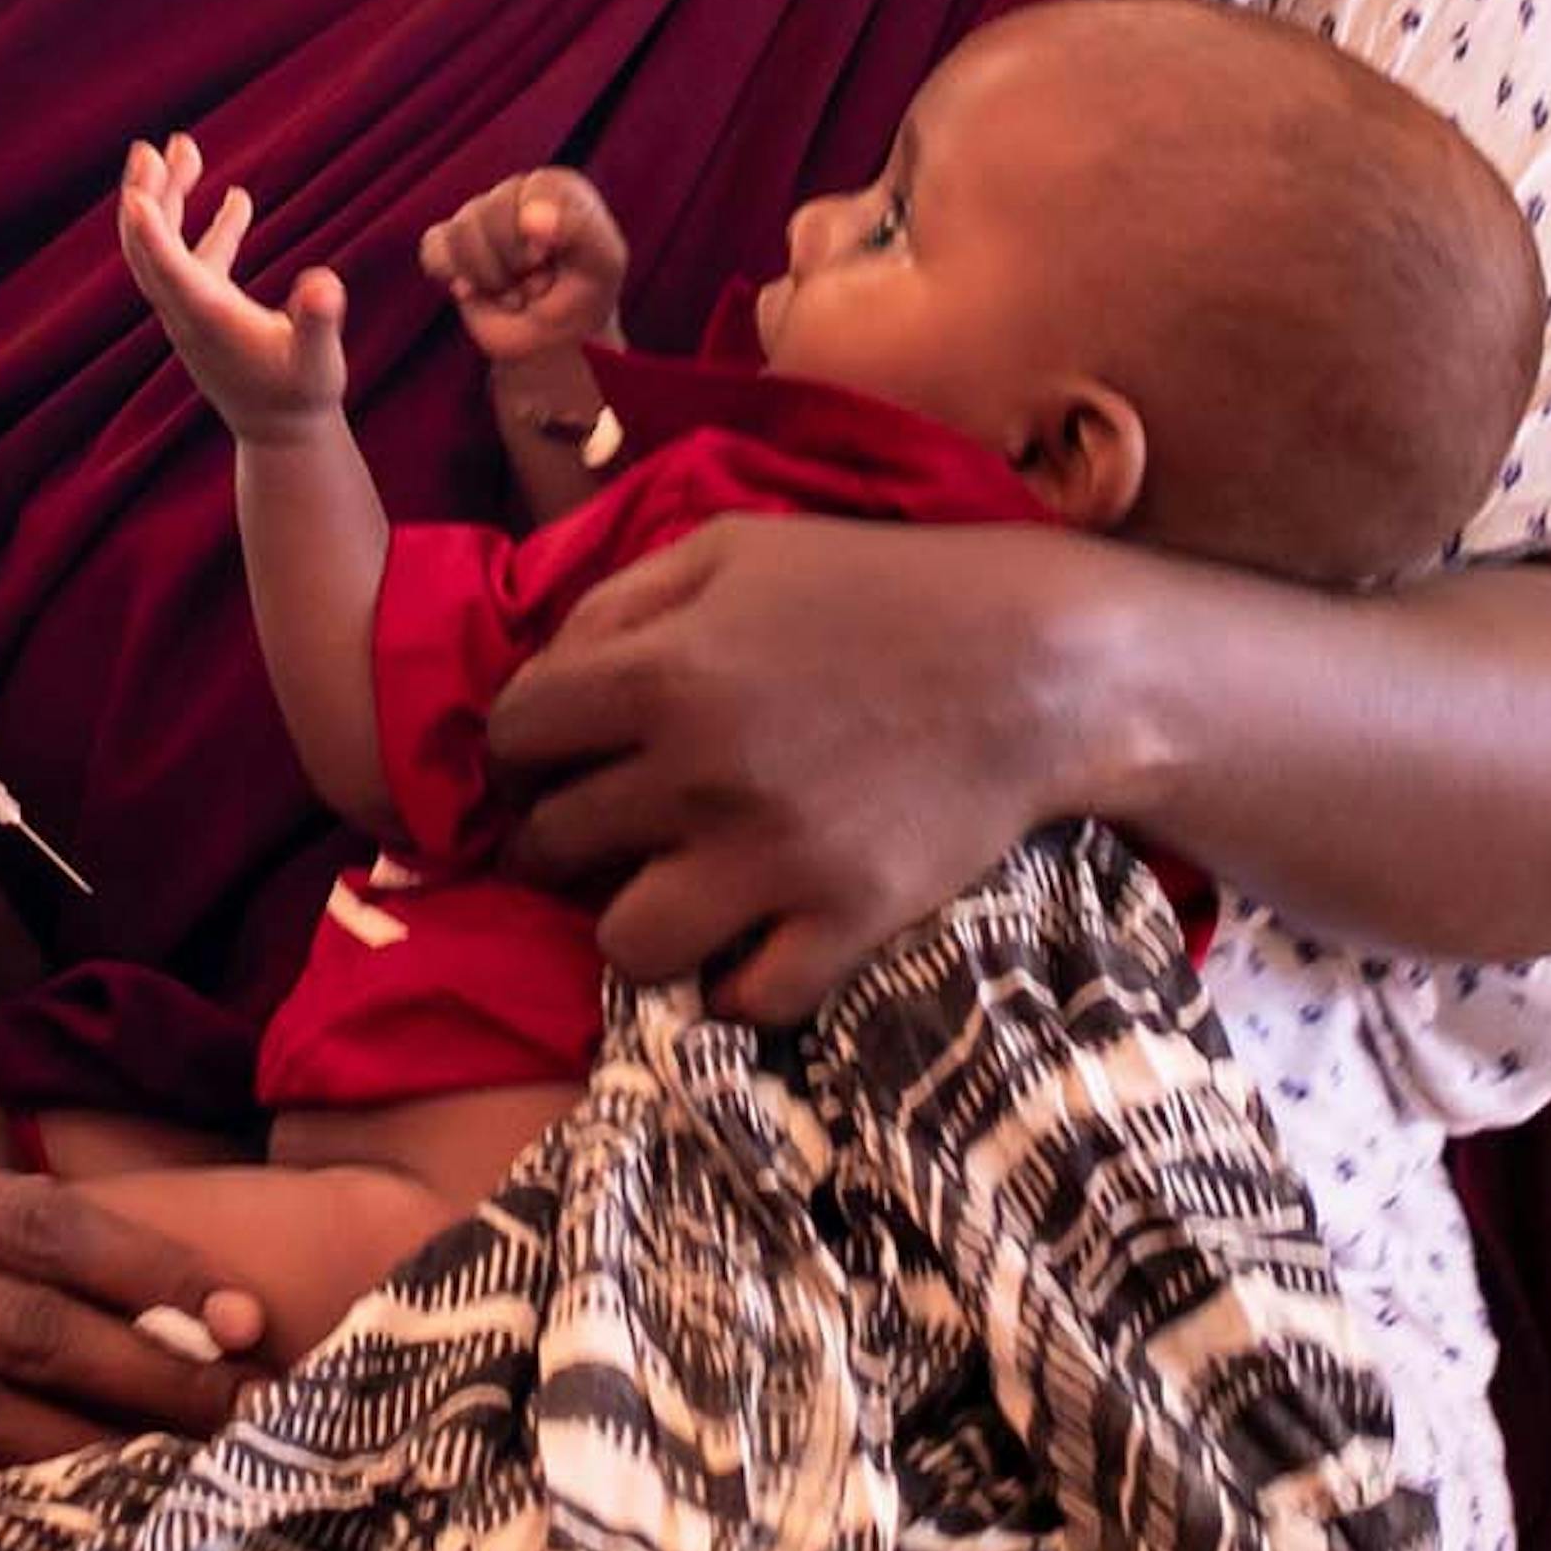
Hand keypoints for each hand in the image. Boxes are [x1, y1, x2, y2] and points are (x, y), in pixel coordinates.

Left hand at [115, 135, 347, 427]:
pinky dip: (210, 226)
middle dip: (146, 196)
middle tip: (147, 148)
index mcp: (207, 320)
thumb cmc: (302, 397)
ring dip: (171, 197)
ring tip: (182, 145)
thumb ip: (318, 324)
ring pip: (168, 246)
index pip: (167, 270)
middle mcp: (188, 313)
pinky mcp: (209, 311)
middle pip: (149, 248)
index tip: (134, 191)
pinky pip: (198, 259)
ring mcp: (193, 310)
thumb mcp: (319, 364)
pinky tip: (236, 196)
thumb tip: (324, 284)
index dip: (148, 231)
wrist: (284, 434)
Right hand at [417, 166, 626, 367]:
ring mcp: (475, 219)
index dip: (540, 235)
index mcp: (553, 187)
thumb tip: (529, 217)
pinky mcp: (446, 246)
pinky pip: (434, 252)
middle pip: (489, 213)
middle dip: (514, 263)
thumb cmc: (584, 298)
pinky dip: (456, 278)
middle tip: (538, 282)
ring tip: (515, 291)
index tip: (554, 259)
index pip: (530, 194)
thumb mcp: (603, 264)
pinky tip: (477, 291)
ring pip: (460, 236)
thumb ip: (579, 230)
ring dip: (491, 279)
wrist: (555, 344)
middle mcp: (512, 195)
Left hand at [481, 511, 1124, 1021]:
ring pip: (625, 943)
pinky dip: (735, 985)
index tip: (547, 760)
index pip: (512, 736)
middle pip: (551, 842)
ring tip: (665, 893)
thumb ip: (618, 601)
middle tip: (602, 827)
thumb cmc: (876, 587)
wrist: (1038, 663)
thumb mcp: (732, 551)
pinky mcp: (845, 919)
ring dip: (631, 921)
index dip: (517, 750)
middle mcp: (700, 772)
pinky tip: (745, 946)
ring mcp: (772, 858)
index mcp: (660, 671)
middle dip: (557, 836)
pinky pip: (746, 999)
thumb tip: (541, 673)